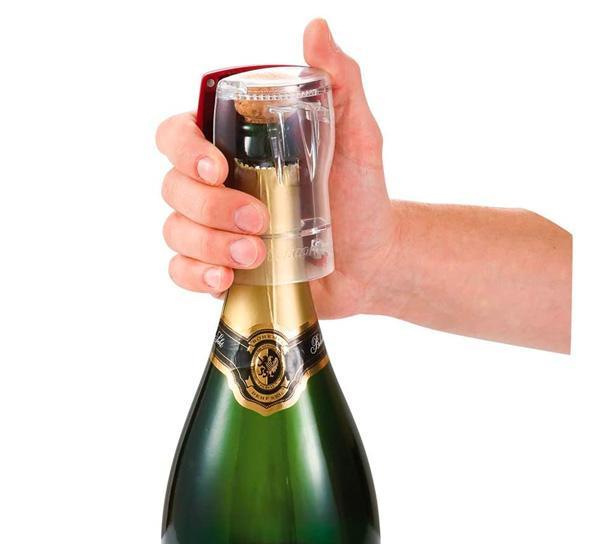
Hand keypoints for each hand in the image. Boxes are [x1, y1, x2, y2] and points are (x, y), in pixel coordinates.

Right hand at [156, 19, 397, 317]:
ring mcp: (215, 230)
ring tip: (256, 254)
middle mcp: (216, 187)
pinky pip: (182, 272)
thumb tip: (317, 31)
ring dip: (209, 244)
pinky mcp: (221, 268)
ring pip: (175, 231)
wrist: (371, 262)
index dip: (184, 150)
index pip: (179, 136)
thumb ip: (339, 85)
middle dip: (210, 206)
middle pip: (173, 187)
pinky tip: (225, 279)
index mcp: (236, 149)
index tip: (217, 168)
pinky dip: (196, 276)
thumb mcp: (357, 139)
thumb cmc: (361, 198)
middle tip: (259, 218)